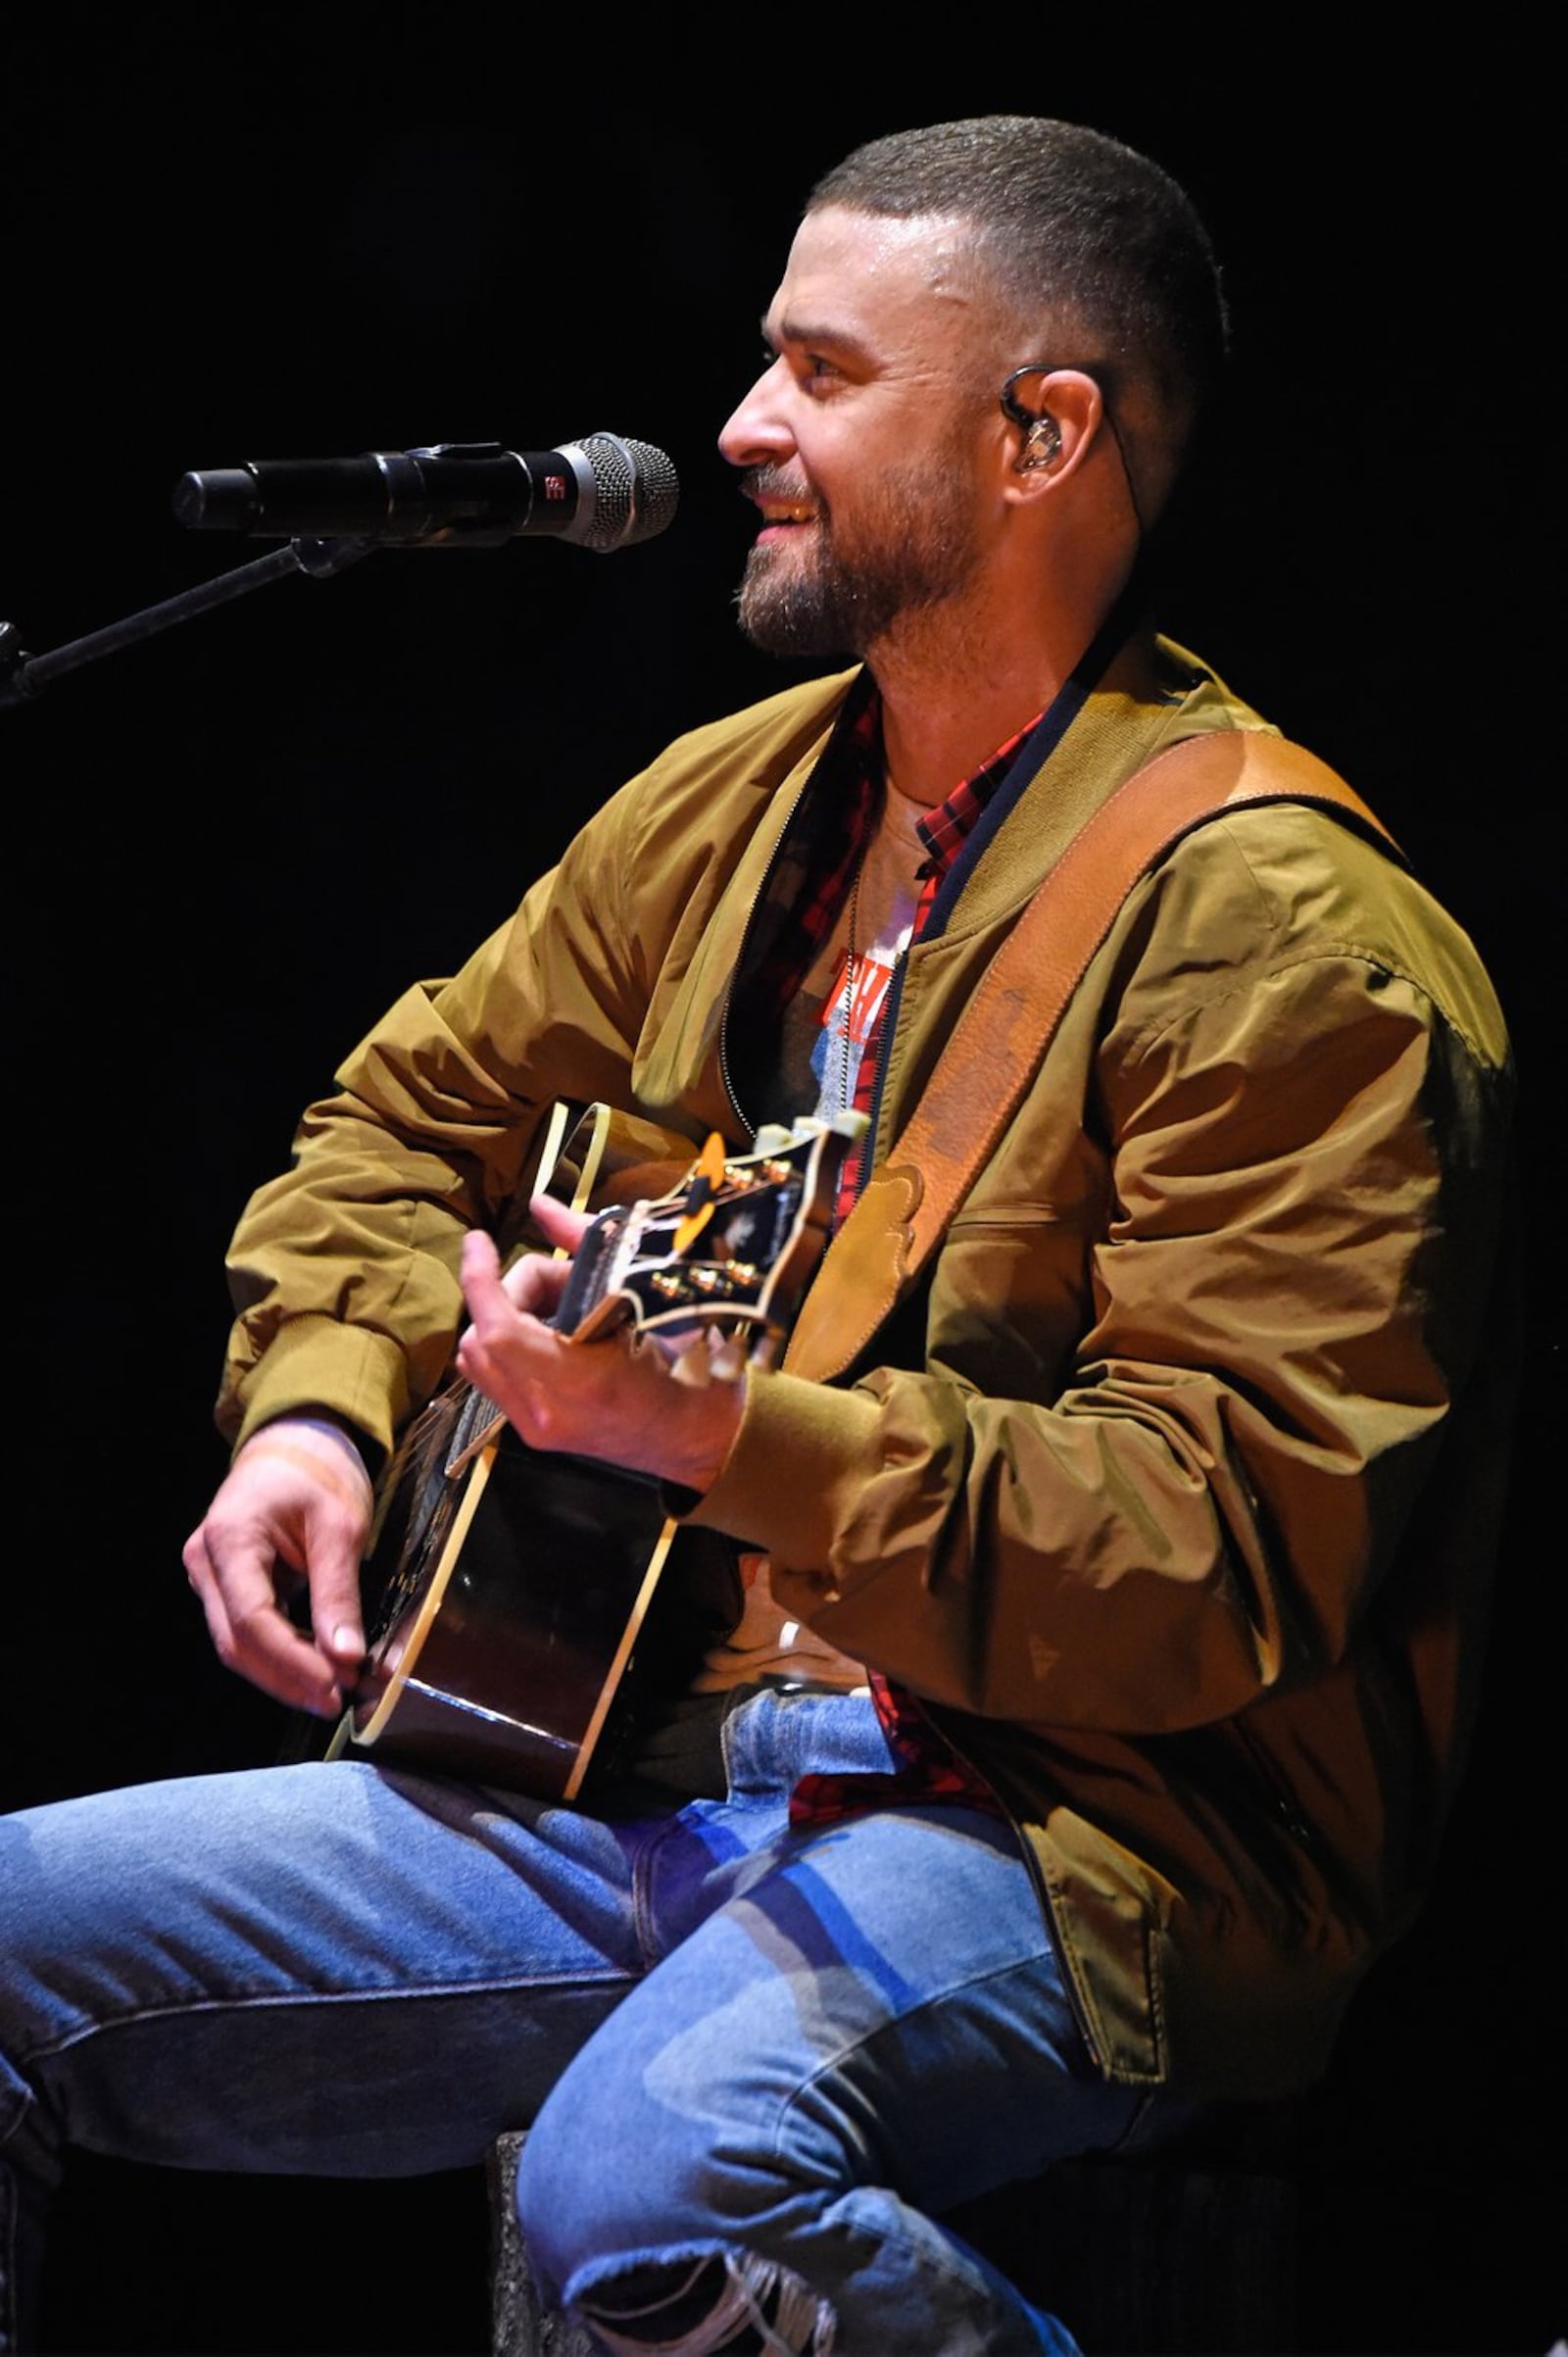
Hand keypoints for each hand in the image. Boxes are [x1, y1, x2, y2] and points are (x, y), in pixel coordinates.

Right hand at [182, 1417, 374, 1715]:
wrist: (295, 1441)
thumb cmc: (319, 1473)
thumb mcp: (340, 1527)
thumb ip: (338, 1593)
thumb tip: (346, 1657)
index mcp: (230, 1538)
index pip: (252, 1619)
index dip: (292, 1662)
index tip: (335, 1686)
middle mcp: (205, 1561)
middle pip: (236, 1641)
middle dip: (286, 1677)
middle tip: (336, 1699)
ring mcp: (209, 1574)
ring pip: (236, 1642)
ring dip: (282, 1672)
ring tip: (331, 1690)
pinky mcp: (224, 1583)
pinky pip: (245, 1629)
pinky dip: (279, 1652)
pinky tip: (316, 1667)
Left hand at [454, 1193, 744, 1493]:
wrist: (699, 1436)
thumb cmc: (687, 1367)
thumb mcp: (644, 1298)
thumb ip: (585, 1247)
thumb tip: (541, 1205)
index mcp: (579, 1382)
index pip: (499, 1329)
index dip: (480, 1278)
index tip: (480, 1240)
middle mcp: (546, 1413)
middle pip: (482, 1336)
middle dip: (508, 1295)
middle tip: (561, 1281)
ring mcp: (535, 1429)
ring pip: (479, 1359)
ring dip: (505, 1319)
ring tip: (558, 1307)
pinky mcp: (533, 1433)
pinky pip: (494, 1378)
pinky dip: (511, 1344)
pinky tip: (555, 1332)